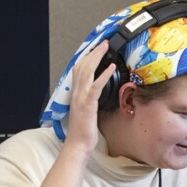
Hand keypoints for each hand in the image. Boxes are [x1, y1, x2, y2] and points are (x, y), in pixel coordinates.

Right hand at [64, 40, 114, 154]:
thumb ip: (89, 99)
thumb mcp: (86, 110)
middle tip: (103, 43)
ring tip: (106, 48)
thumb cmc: (82, 130)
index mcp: (76, 93)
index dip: (86, 57)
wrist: (77, 144)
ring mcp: (81, 97)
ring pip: (87, 71)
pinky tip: (111, 67)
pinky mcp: (88, 104)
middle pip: (83, 66)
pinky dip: (104, 75)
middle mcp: (77, 92)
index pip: (79, 70)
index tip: (95, 49)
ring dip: (97, 57)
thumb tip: (97, 93)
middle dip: (93, 52)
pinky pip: (96, 86)